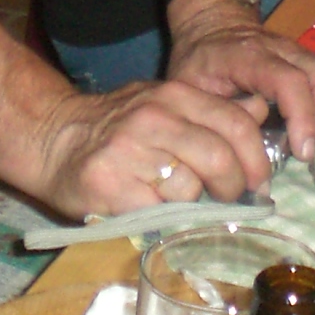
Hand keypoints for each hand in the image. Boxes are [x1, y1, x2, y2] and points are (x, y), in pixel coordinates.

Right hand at [34, 77, 280, 217]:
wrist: (53, 138)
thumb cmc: (119, 127)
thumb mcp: (166, 104)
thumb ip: (213, 110)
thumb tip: (261, 110)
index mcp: (174, 95)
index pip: (236, 124)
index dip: (255, 160)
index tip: (256, 183)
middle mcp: (154, 116)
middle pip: (219, 158)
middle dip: (230, 187)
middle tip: (225, 199)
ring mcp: (130, 149)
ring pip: (189, 189)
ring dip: (191, 204)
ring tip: (175, 200)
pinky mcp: (110, 184)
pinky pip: (157, 213)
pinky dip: (162, 219)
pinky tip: (149, 208)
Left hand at [164, 0, 314, 162]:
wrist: (209, 26)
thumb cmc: (199, 62)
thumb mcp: (191, 88)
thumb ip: (214, 116)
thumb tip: (243, 153)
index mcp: (248, 56)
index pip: (287, 80)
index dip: (301, 116)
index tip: (302, 152)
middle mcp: (280, 48)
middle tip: (304, 151)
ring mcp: (297, 50)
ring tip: (307, 141)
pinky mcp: (305, 58)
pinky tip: (312, 128)